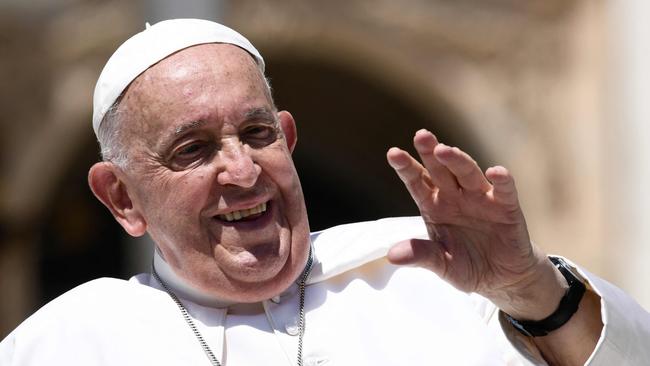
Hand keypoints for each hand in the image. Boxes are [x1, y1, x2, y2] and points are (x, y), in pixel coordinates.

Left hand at [386, 129, 564, 318]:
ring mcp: (481, 199)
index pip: (417, 182)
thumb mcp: (442, 265)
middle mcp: (456, 196)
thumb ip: (421, 255)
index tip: (393, 154)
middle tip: (421, 136)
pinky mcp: (507, 208)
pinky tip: (496, 172)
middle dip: (431, 153)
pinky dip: (502, 180)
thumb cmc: (467, 266)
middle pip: (441, 170)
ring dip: (458, 161)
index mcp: (435, 205)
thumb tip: (392, 256)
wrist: (502, 278)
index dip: (406, 167)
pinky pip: (504, 191)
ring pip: (468, 173)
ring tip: (445, 150)